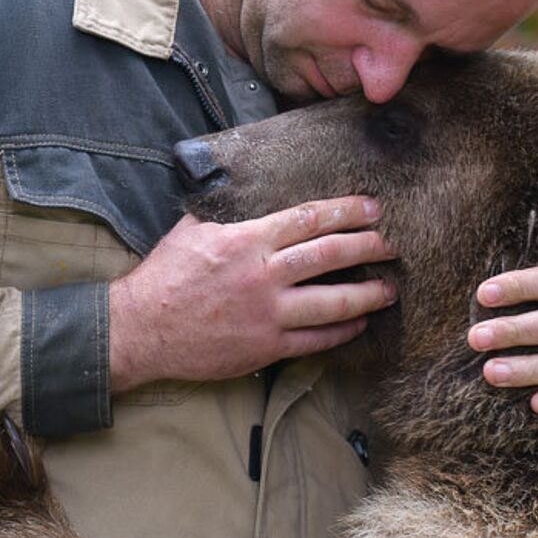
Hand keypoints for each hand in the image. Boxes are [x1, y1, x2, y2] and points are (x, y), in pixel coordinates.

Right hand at [109, 197, 396, 390]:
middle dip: (368, 247)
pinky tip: (358, 323)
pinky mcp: (267, 347)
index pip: (309, 219)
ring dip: (367, 294)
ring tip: (390, 288)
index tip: (371, 208)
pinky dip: (342, 331)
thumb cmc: (165, 276)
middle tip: (393, 242)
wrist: (143, 329)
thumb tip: (245, 190)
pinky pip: (316, 340)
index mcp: (248, 241)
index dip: (346, 212)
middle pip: (330, 256)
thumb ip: (226, 212)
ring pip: (333, 302)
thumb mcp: (192, 230)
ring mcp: (268, 314)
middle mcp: (264, 276)